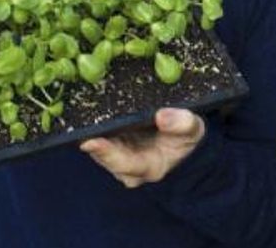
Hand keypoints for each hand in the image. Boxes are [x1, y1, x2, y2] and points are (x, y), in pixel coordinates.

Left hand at [80, 108, 204, 187]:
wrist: (181, 133)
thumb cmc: (186, 135)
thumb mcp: (193, 128)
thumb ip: (182, 123)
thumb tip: (162, 116)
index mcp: (150, 167)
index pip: (124, 164)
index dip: (107, 153)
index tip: (91, 141)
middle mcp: (128, 167)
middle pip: (104, 156)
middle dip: (94, 140)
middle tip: (82, 122)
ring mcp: (117, 155)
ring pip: (97, 145)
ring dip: (91, 131)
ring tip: (85, 111)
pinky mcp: (110, 142)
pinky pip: (97, 135)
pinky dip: (93, 124)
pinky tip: (89, 109)